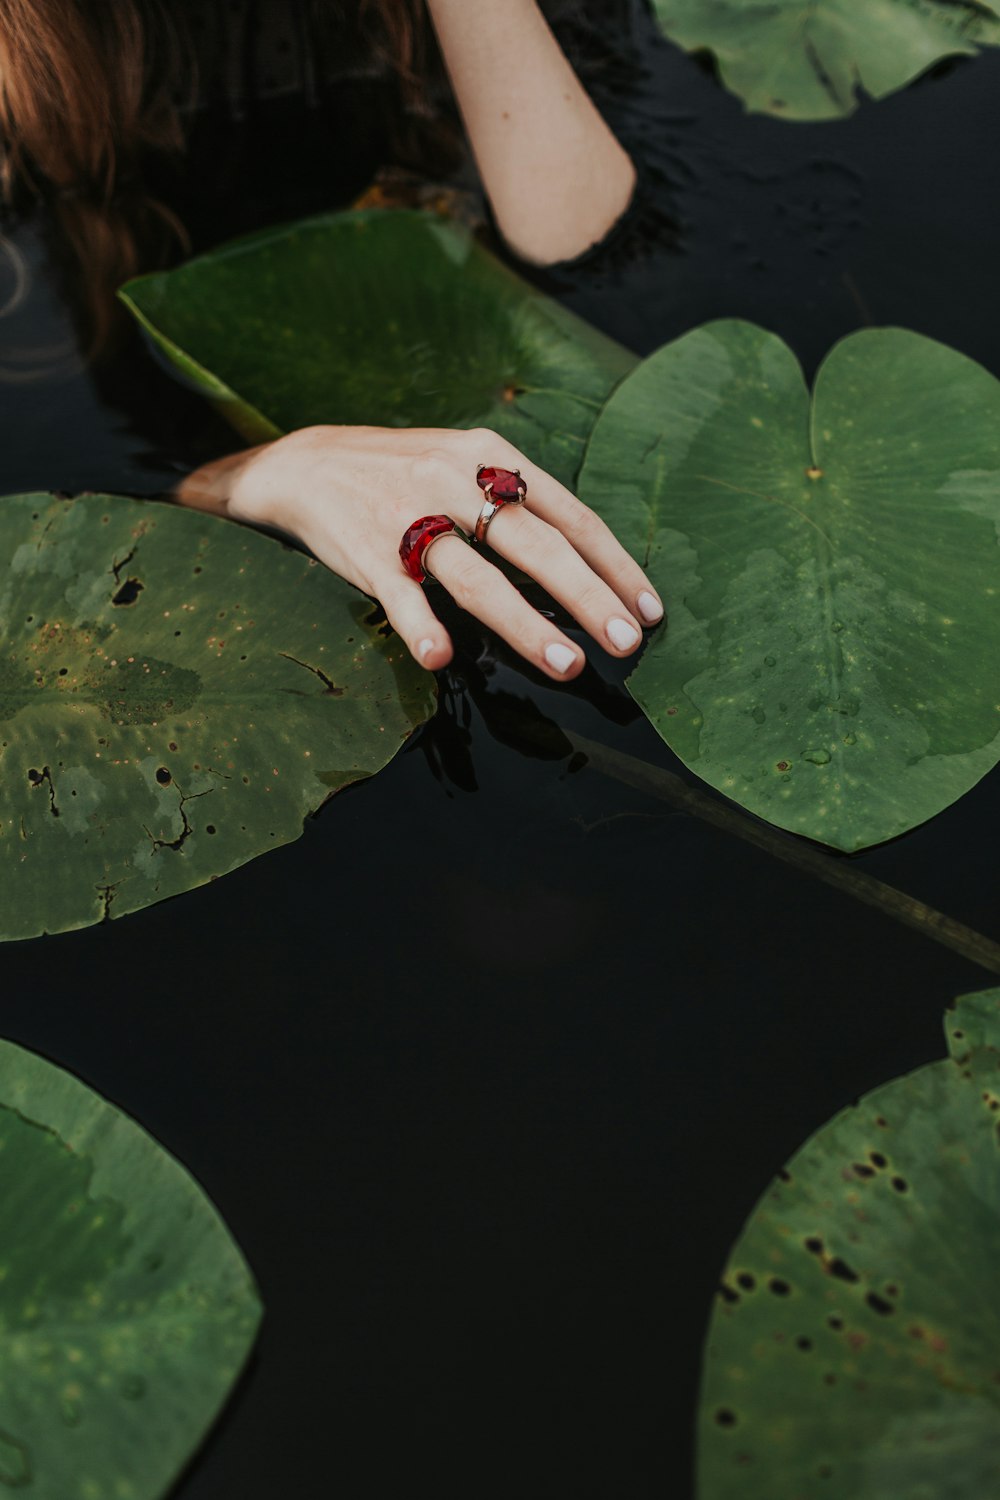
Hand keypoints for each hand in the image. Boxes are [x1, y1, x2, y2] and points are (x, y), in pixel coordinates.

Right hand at [177, 424, 663, 680]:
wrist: (307, 463)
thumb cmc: (405, 474)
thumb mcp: (467, 465)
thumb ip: (519, 503)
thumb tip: (589, 563)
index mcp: (492, 459)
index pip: (570, 516)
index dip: (614, 565)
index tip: (649, 611)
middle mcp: (457, 481)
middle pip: (537, 546)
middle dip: (589, 598)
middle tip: (628, 644)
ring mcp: (410, 517)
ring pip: (477, 577)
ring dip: (525, 625)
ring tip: (567, 664)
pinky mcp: (367, 553)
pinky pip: (399, 596)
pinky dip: (420, 626)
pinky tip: (440, 659)